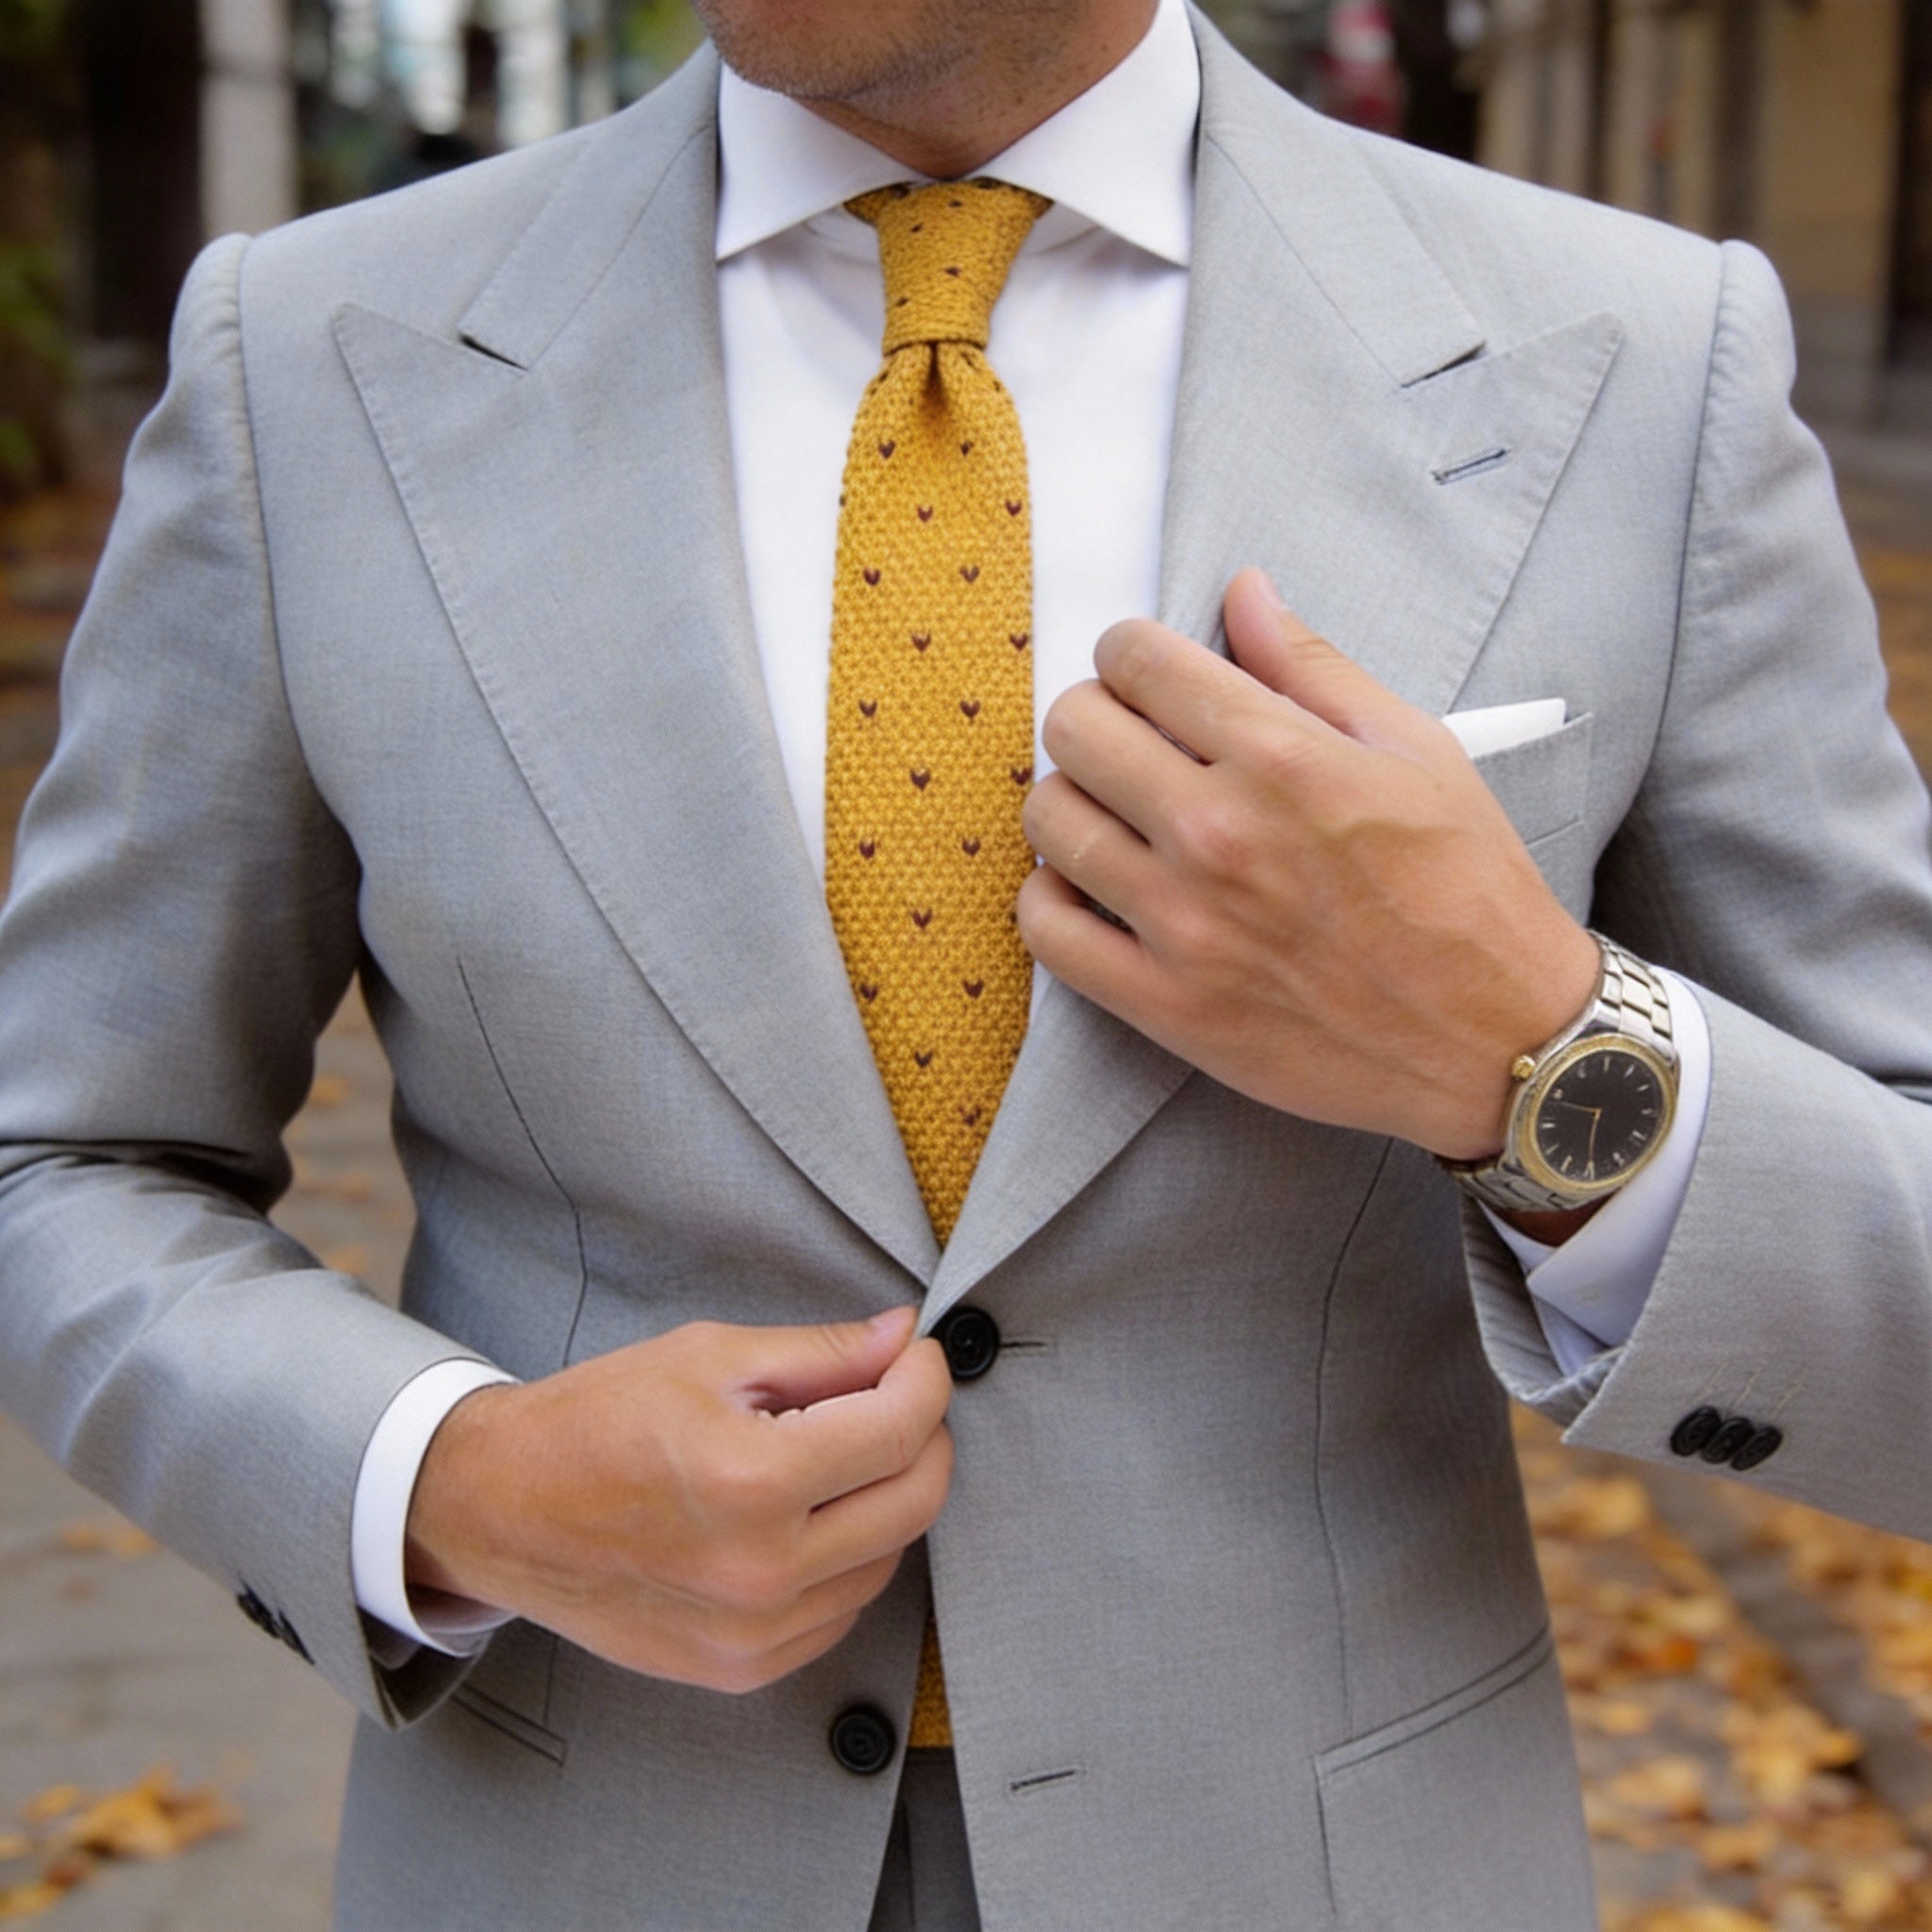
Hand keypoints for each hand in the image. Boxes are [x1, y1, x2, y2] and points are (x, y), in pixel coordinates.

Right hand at [404, 1307, 953, 1693]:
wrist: (502, 1509)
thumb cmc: (596, 1420)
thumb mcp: (709, 1357)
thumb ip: (821, 1353)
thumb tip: (904, 1339)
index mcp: (752, 1479)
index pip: (901, 1429)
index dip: (925, 1378)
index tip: (916, 1355)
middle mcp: (761, 1570)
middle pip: (916, 1501)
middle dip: (923, 1434)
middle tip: (893, 1395)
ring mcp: (753, 1634)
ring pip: (888, 1559)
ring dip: (886, 1497)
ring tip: (837, 1453)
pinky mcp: (741, 1669)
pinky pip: (841, 1609)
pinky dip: (847, 1557)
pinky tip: (806, 1515)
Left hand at [1018, 568, 1599, 1161]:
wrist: (1497, 1038)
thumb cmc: (1467, 889)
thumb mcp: (1416, 750)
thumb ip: (1313, 666)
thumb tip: (1243, 591)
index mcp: (1280, 757)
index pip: (1136, 660)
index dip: (1131, 652)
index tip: (1147, 673)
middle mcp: (1219, 833)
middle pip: (1074, 728)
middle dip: (1095, 715)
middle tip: (1130, 740)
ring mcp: (1184, 924)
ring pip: (1050, 820)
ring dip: (1070, 800)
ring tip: (1114, 812)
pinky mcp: (1166, 1004)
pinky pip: (1047, 929)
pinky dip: (1052, 897)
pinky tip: (1094, 887)